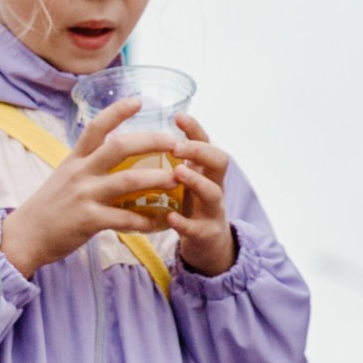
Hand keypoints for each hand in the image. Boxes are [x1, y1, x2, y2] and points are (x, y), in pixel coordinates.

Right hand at [0, 97, 179, 276]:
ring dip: (156, 179)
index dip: (118, 110)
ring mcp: (84, 195)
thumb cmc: (49, 206)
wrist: (25, 236)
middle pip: (120, 146)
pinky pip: (124, 218)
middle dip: (151, 141)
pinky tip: (160, 222)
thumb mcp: (64, 176)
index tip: (139, 100)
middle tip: (174, 142)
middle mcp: (80, 172)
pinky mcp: (88, 220)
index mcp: (75, 158)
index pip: (97, 126)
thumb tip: (113, 153)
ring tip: (176, 179)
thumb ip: (88, 164)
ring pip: (128, 180)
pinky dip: (145, 220)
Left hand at [164, 113, 235, 275]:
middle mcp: (214, 185)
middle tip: (176, 147)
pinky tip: (169, 217)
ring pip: (213, 192)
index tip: (178, 116)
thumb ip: (173, 161)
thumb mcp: (186, 180)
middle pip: (220, 161)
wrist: (208, 246)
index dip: (195, 129)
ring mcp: (213, 210)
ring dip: (196, 181)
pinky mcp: (206, 234)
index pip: (206, 142)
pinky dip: (184, 222)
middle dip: (200, 151)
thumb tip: (142, 134)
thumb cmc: (191, 206)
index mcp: (206, 170)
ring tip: (177, 173)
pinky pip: (198, 228)